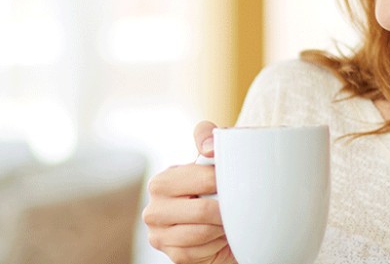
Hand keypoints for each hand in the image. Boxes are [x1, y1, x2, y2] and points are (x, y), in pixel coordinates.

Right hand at [143, 121, 236, 263]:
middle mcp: (153, 208)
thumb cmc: (215, 192)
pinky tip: (217, 237)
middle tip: (234, 207)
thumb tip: (209, 147)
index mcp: (162, 181)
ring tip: (225, 221)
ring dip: (221, 228)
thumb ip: (208, 138)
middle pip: (203, 209)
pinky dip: (215, 244)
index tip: (236, 183)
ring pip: (202, 232)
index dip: (224, 181)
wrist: (218, 230)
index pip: (200, 178)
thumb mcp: (213, 161)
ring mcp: (159, 235)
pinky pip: (200, 251)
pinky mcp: (172, 255)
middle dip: (224, 210)